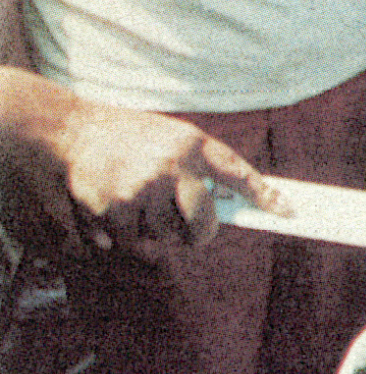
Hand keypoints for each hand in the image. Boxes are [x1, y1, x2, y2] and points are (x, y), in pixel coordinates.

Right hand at [0, 68, 289, 252]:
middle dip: (200, 234)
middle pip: (204, 224)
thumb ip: (202, 166)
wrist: (70, 130)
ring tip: (135, 200)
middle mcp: (171, 165)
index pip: (237, 171)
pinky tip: (112, 208)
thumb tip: (240, 202)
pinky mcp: (114, 209)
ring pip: (166, 237)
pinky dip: (124, 235)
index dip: (264, 194)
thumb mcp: (172, 139)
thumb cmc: (130, 138)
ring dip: (155, 230)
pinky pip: (133, 243)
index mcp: (190, 144)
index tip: (287, 212)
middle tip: (194, 233)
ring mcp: (142, 189)